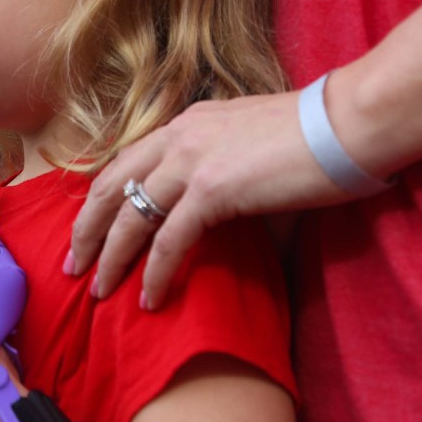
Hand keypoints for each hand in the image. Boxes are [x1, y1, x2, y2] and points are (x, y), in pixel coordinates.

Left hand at [69, 91, 353, 308]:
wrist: (350, 123)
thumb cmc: (315, 138)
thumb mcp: (249, 145)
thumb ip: (221, 175)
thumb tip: (214, 217)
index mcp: (185, 123)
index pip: (123, 162)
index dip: (99, 199)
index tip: (86, 229)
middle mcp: (178, 136)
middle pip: (109, 186)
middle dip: (85, 230)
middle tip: (71, 266)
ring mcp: (192, 160)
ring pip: (129, 216)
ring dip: (109, 258)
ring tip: (98, 291)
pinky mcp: (213, 188)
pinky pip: (170, 239)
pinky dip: (155, 272)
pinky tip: (148, 298)